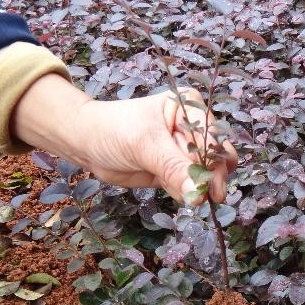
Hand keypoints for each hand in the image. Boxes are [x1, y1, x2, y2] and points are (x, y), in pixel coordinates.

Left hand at [11, 75, 236, 202]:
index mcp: (191, 107)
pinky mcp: (176, 171)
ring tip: (174, 186)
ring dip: (196, 188)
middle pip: (218, 158)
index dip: (215, 163)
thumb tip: (199, 195)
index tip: (213, 187)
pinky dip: (182, 192)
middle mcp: (193, 128)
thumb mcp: (146, 146)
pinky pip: (190, 187)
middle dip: (212, 178)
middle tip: (210, 197)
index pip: (213, 138)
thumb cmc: (114, 130)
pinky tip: (163, 186)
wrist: (87, 143)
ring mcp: (185, 152)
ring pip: (207, 176)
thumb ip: (175, 169)